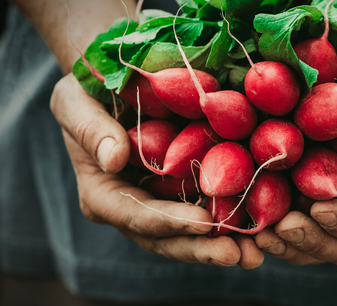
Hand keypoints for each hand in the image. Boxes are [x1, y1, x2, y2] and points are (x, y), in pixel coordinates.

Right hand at [50, 74, 263, 268]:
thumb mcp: (75, 101)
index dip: (169, 222)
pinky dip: (233, 220)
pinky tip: (261, 225)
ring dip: (223, 244)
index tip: (203, 223)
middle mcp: (132, 207)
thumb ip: (90, 129)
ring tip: (256, 254)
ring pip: (190, 233)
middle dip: (201, 248)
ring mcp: (161, 201)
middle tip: (238, 254)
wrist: (114, 82)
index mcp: (103, 192)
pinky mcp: (185, 189)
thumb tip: (114, 159)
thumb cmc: (87, 90)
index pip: (135, 214)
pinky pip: (208, 209)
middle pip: (166, 238)